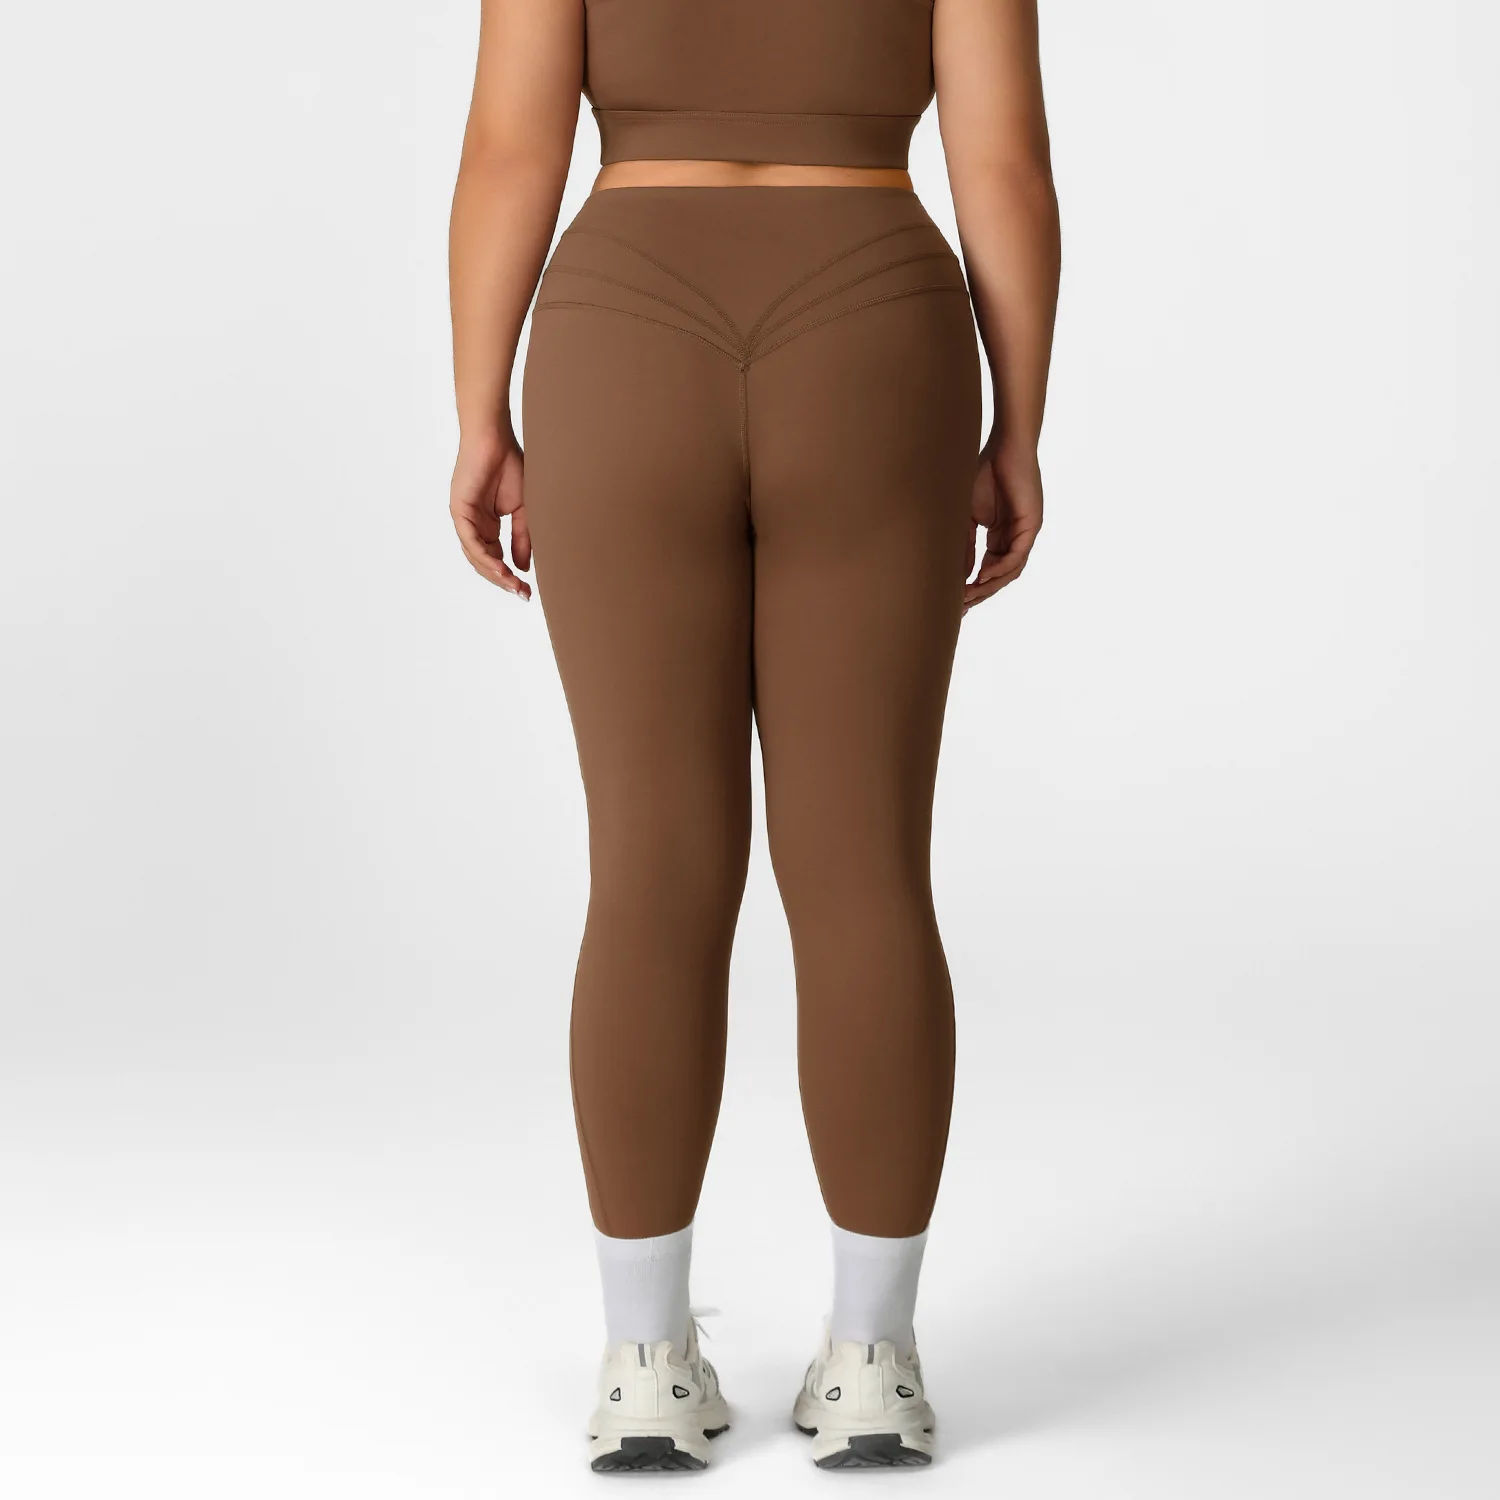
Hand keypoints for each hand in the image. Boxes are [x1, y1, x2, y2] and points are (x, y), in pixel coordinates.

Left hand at [450, 431, 531, 599]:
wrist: (495, 438)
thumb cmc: (510, 466)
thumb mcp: (523, 510)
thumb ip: (521, 538)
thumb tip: (521, 568)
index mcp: (487, 526)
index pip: (496, 558)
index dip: (510, 576)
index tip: (528, 591)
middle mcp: (474, 526)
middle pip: (485, 563)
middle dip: (503, 580)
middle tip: (522, 594)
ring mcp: (465, 520)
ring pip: (476, 556)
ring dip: (495, 573)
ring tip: (513, 585)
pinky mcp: (459, 511)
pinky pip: (470, 541)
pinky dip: (485, 557)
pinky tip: (501, 568)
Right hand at [964, 445, 1042, 613]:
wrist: (1004, 446)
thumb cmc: (985, 473)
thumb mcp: (968, 516)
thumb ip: (966, 544)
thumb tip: (961, 574)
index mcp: (1001, 536)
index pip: (988, 570)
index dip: (973, 587)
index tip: (954, 600)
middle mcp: (1015, 538)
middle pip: (999, 576)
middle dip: (980, 594)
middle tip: (960, 607)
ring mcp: (1025, 533)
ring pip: (1010, 571)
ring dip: (990, 586)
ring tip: (969, 597)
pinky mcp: (1031, 525)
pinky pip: (1017, 556)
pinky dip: (999, 569)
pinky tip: (982, 577)